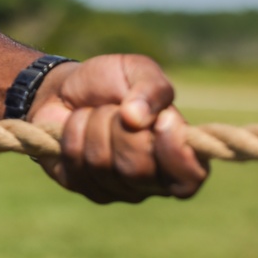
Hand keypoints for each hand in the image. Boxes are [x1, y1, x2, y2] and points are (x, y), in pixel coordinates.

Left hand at [29, 54, 208, 203]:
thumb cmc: (112, 80)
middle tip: (116, 109)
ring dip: (94, 126)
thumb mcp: (138, 69)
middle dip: (121, 129)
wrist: (67, 86)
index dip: (176, 154)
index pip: (190, 177)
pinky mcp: (86, 186)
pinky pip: (76, 166)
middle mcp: (153, 179)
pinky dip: (73, 134)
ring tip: (95, 113)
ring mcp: (119, 188)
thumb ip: (152, 88)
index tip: (163, 121)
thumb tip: (137, 118)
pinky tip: (78, 125)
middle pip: (139, 170)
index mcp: (179, 151)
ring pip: (103, 166)